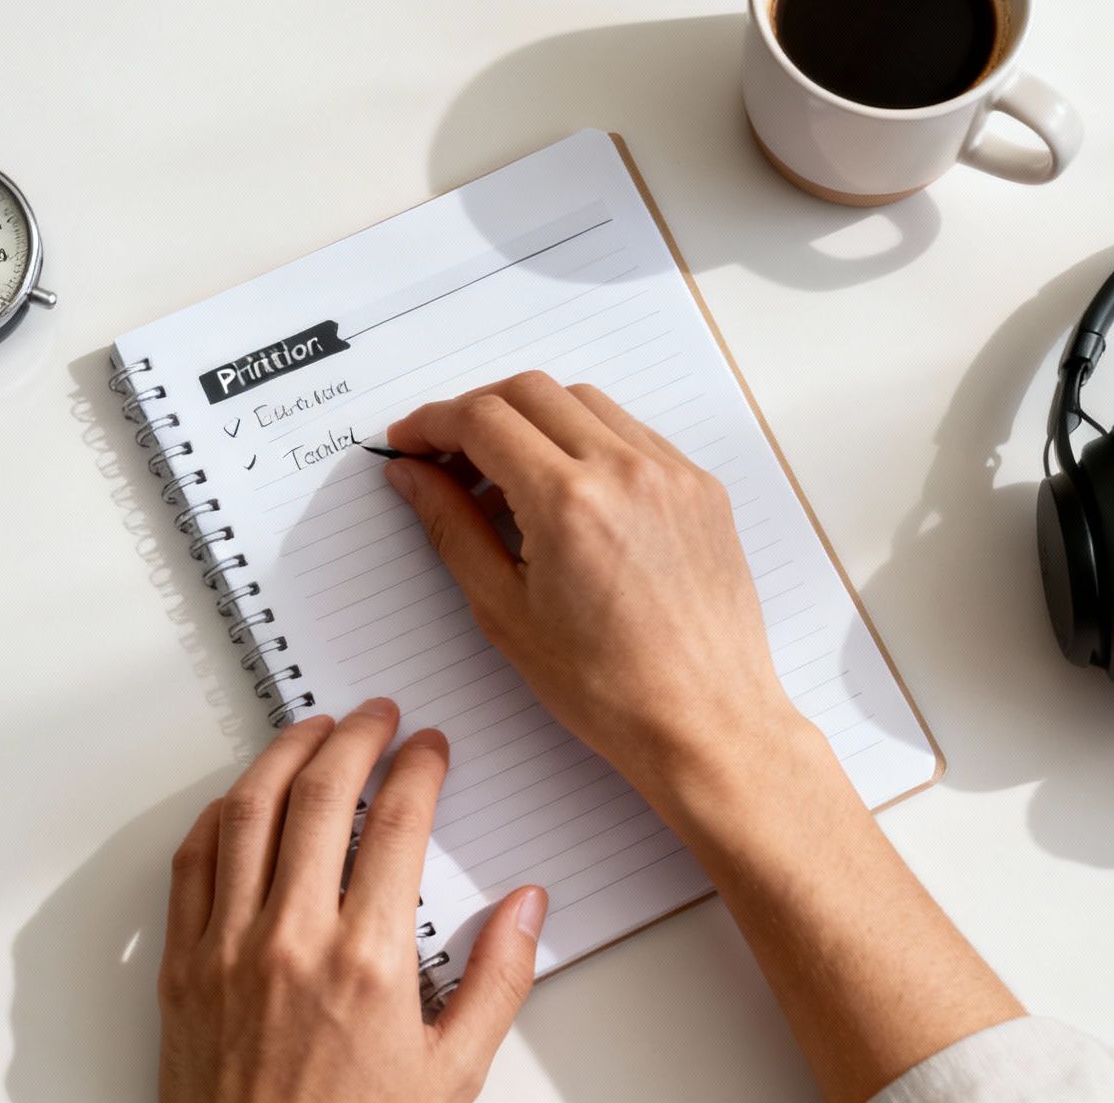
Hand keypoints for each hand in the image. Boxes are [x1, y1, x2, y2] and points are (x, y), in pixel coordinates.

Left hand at [158, 698, 547, 1102]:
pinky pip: (191, 863)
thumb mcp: (452, 1076)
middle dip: (353, 737)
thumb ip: (498, 982)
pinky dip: (218, 815)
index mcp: (367, 962)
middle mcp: (291, 940)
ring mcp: (227, 948)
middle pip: (319, 795)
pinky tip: (241, 799)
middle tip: (377, 715)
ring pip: (247, 812)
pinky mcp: (181, 968)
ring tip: (312, 730)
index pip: (395, 824)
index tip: (430, 748)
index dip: (418, 768)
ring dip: (282, 755)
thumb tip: (528, 908)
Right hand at [382, 372, 804, 798]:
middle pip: (531, 392)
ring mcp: (671, 473)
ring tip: (504, 478)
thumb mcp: (505, 611)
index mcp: (569, 501)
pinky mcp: (701, 488)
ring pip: (584, 403)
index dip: (432, 423)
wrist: (704, 721)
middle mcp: (625, 469)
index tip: (408, 443)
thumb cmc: (606, 688)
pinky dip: (586, 441)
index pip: (484, 419)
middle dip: (476, 411)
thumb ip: (451, 528)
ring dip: (533, 419)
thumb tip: (412, 475)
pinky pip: (632, 433)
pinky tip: (566, 491)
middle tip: (445, 456)